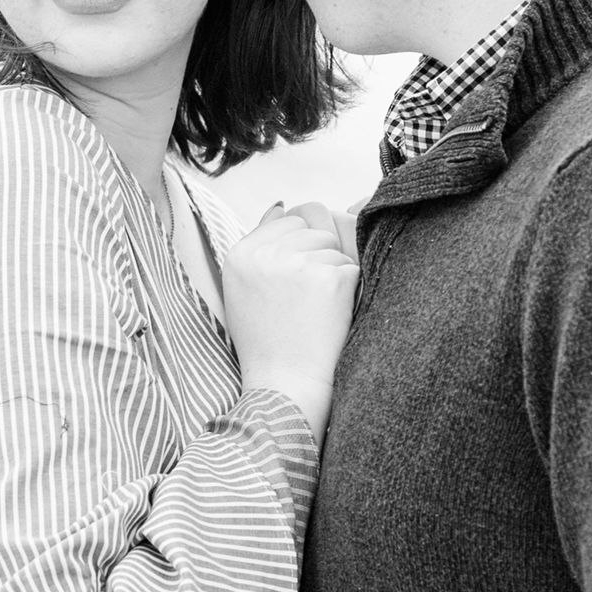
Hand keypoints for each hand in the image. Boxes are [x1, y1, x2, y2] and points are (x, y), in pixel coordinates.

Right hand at [222, 202, 361, 437]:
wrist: (284, 387)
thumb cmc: (267, 342)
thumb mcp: (245, 290)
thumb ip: (259, 245)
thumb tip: (282, 203)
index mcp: (239, 254)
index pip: (286, 220)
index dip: (297, 250)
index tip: (293, 284)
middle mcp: (264, 254)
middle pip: (312, 229)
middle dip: (317, 258)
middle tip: (305, 301)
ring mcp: (297, 264)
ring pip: (334, 246)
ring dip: (333, 273)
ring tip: (315, 310)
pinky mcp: (329, 278)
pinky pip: (351, 267)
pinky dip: (349, 291)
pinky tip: (330, 317)